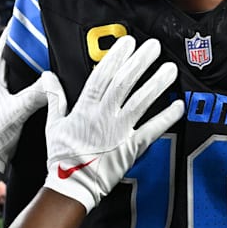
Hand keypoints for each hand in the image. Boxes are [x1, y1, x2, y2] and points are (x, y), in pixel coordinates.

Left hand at [0, 23, 48, 172]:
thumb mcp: (17, 110)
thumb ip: (33, 95)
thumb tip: (51, 79)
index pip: (2, 51)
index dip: (10, 35)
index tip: (18, 19)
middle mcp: (0, 87)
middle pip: (13, 61)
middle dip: (25, 48)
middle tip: (40, 35)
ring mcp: (6, 98)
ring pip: (21, 76)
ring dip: (32, 67)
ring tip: (47, 55)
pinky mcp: (14, 108)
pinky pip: (27, 90)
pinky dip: (36, 84)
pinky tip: (48, 85)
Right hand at [42, 36, 183, 212]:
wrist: (72, 186)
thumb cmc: (61, 156)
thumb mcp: (53, 124)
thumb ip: (54, 98)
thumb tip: (47, 76)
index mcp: (84, 108)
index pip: (102, 76)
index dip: (116, 57)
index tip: (128, 42)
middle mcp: (103, 116)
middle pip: (124, 83)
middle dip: (140, 62)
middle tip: (153, 46)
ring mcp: (119, 132)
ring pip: (141, 102)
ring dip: (157, 83)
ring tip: (170, 68)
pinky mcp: (131, 148)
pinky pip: (152, 130)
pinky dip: (166, 117)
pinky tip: (179, 105)